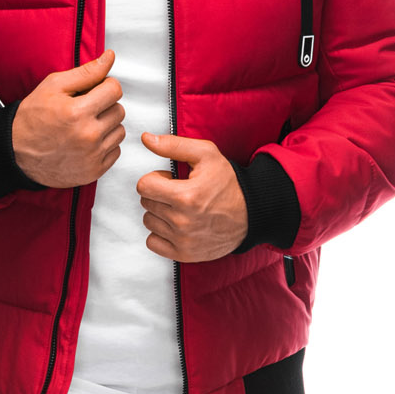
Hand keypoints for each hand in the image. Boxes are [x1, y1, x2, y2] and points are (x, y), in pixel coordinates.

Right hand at [10, 48, 125, 187]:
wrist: (16, 152)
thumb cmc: (33, 117)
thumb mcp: (54, 86)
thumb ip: (86, 72)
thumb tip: (110, 57)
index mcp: (78, 112)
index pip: (115, 90)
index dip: (105, 86)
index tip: (95, 90)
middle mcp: (88, 136)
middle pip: (119, 111)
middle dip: (105, 105)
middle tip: (86, 108)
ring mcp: (92, 156)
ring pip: (119, 131)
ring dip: (107, 125)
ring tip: (86, 125)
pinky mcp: (94, 171)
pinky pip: (115, 151)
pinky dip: (105, 145)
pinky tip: (87, 141)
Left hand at [137, 133, 248, 261]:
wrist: (251, 214)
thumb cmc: (228, 183)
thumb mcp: (206, 154)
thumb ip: (173, 145)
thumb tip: (146, 139)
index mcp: (185, 196)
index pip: (143, 186)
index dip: (155, 179)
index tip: (170, 180)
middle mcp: (182, 221)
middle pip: (146, 202)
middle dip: (159, 194)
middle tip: (180, 193)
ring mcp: (182, 240)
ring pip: (148, 221)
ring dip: (159, 213)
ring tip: (180, 208)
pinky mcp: (183, 254)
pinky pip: (153, 242)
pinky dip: (160, 233)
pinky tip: (176, 225)